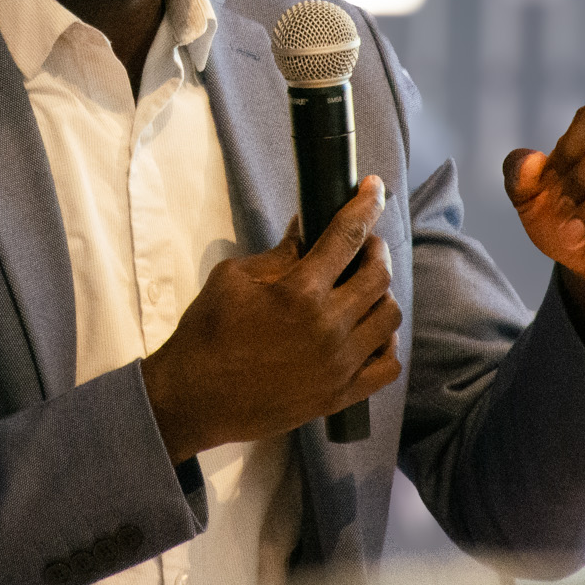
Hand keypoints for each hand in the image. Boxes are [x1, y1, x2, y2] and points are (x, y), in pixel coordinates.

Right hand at [140, 178, 400, 462]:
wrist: (195, 397)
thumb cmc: (207, 333)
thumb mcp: (233, 278)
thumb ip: (277, 255)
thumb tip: (304, 231)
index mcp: (300, 292)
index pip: (347, 236)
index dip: (365, 205)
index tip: (374, 188)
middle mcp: (328, 327)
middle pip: (378, 275)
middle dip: (375, 249)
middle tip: (363, 244)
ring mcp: (339, 364)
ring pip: (390, 318)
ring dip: (382, 294)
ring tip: (364, 288)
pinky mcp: (340, 394)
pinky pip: (388, 366)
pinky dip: (386, 344)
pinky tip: (369, 333)